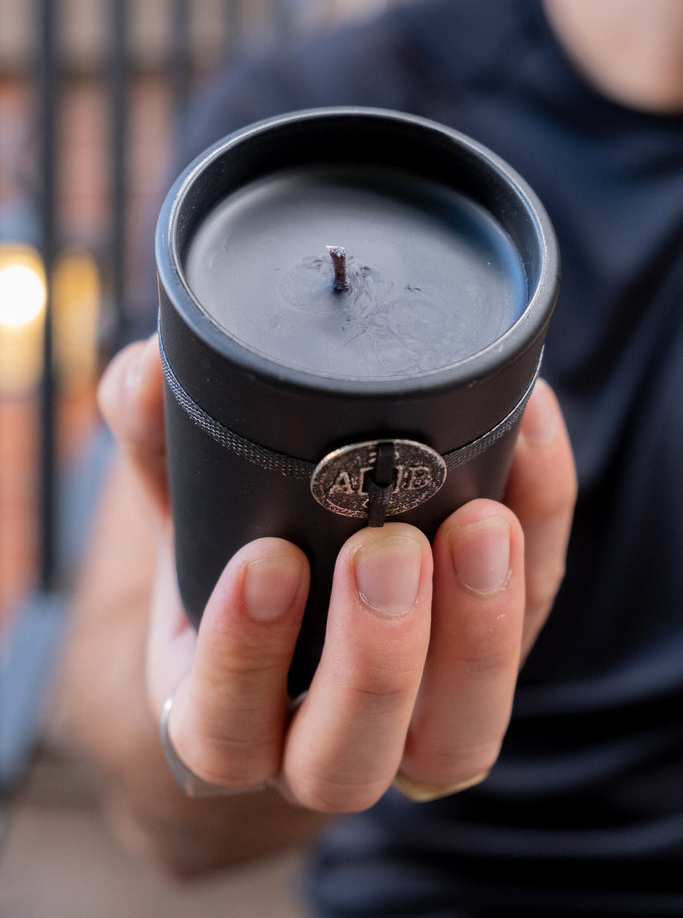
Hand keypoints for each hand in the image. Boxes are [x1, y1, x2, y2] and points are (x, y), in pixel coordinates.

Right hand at [97, 336, 575, 813]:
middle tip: (386, 545)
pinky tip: (530, 436)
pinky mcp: (490, 660)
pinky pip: (534, 620)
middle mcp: (322, 742)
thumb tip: (141, 373)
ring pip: (459, 738)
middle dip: (374, 658)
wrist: (304, 591)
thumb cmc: (234, 559)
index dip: (244, 660)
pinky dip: (542, 533)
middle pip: (347, 761)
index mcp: (229, 715)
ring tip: (480, 523)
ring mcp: (415, 722)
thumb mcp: (183, 507)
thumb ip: (155, 446)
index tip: (268, 557)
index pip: (223, 733)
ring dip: (479, 635)